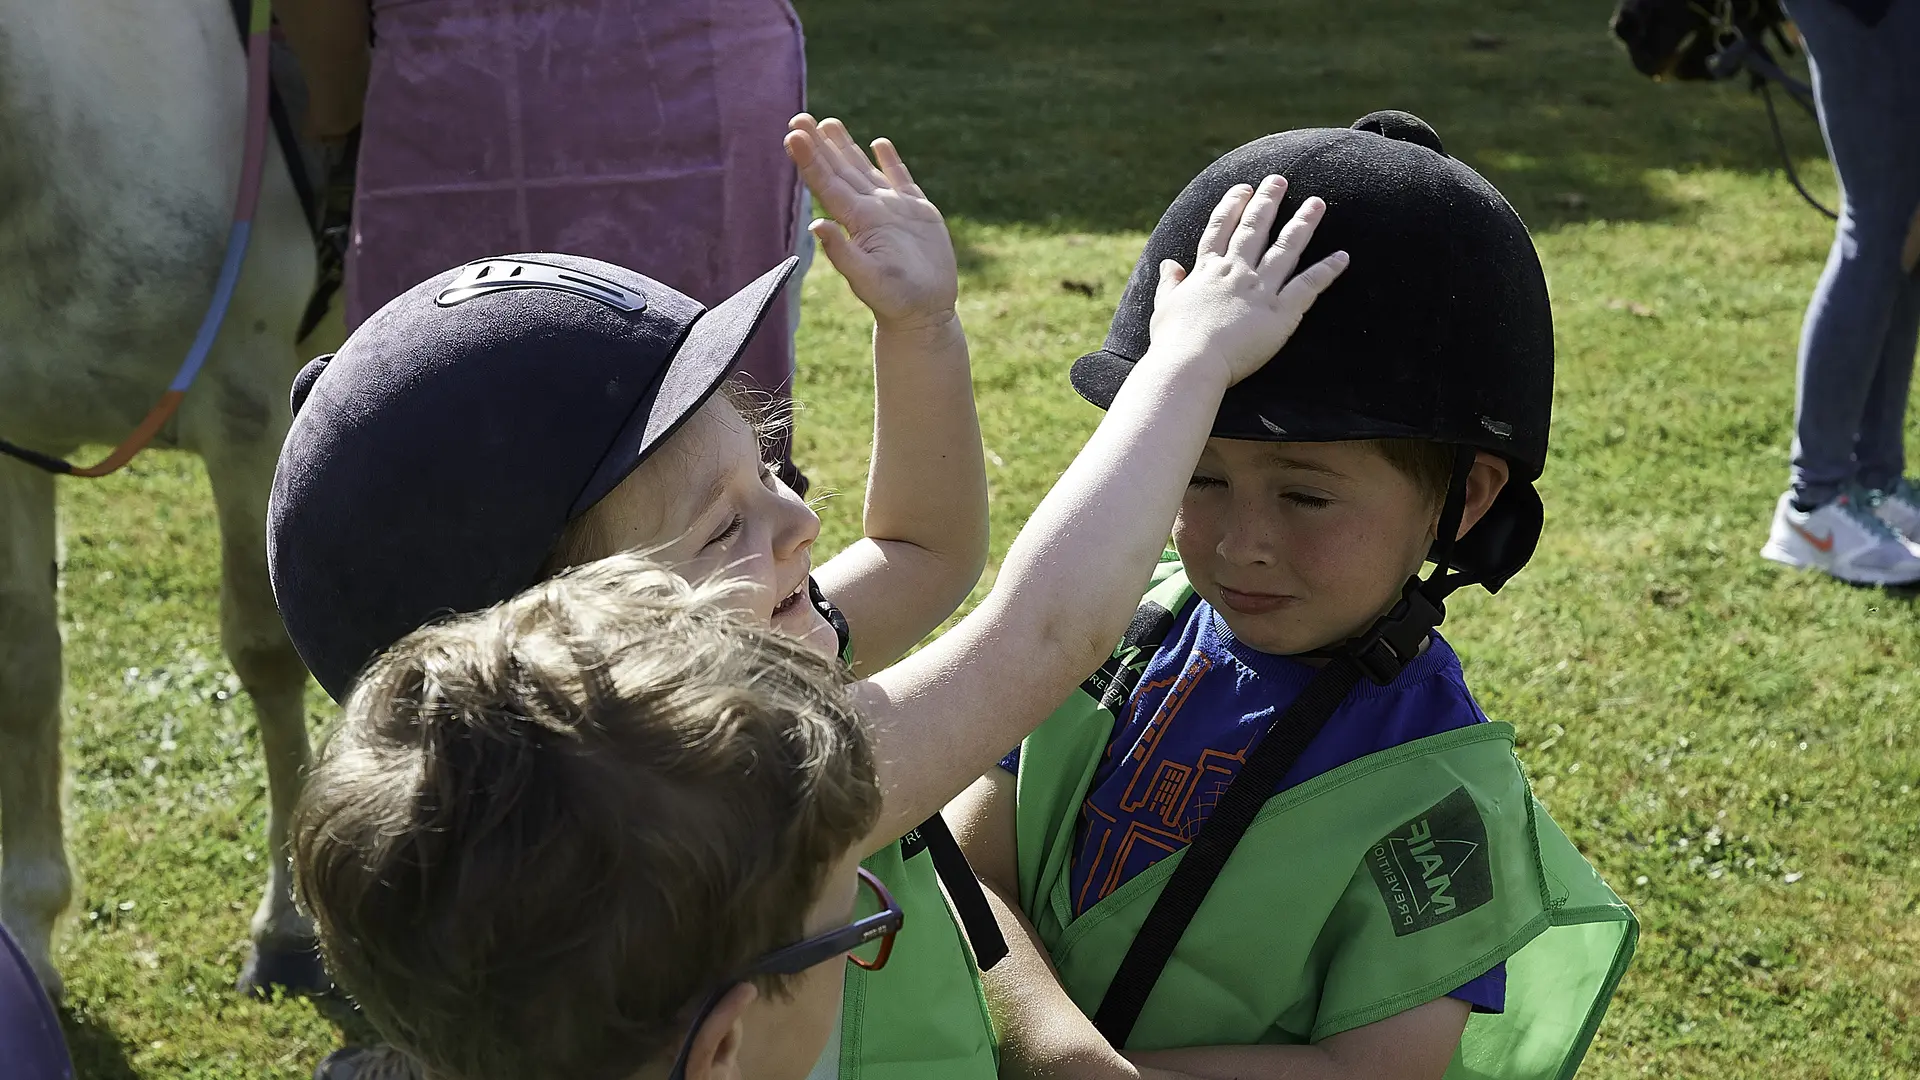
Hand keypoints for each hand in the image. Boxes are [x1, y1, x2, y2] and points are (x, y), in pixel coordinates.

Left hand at [786, 114, 958, 333]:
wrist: (926, 313)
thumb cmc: (895, 301)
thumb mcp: (867, 279)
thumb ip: (842, 253)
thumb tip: (816, 226)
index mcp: (857, 222)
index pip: (827, 183)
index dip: (810, 158)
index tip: (794, 133)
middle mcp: (870, 211)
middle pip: (839, 170)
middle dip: (820, 144)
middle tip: (799, 117)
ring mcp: (893, 210)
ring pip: (864, 170)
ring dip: (845, 147)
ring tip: (828, 122)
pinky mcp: (918, 213)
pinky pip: (901, 180)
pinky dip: (890, 161)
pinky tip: (878, 144)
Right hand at [1143, 175, 1348, 386]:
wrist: (1190, 364)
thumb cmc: (1173, 342)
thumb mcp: (1164, 307)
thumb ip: (1169, 284)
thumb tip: (1167, 265)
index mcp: (1206, 271)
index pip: (1220, 229)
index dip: (1232, 206)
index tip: (1243, 189)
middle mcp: (1235, 272)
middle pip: (1254, 228)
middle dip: (1268, 201)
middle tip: (1280, 180)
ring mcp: (1259, 290)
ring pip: (1286, 248)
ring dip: (1302, 223)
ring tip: (1317, 203)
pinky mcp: (1280, 312)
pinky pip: (1308, 285)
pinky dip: (1327, 270)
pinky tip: (1342, 257)